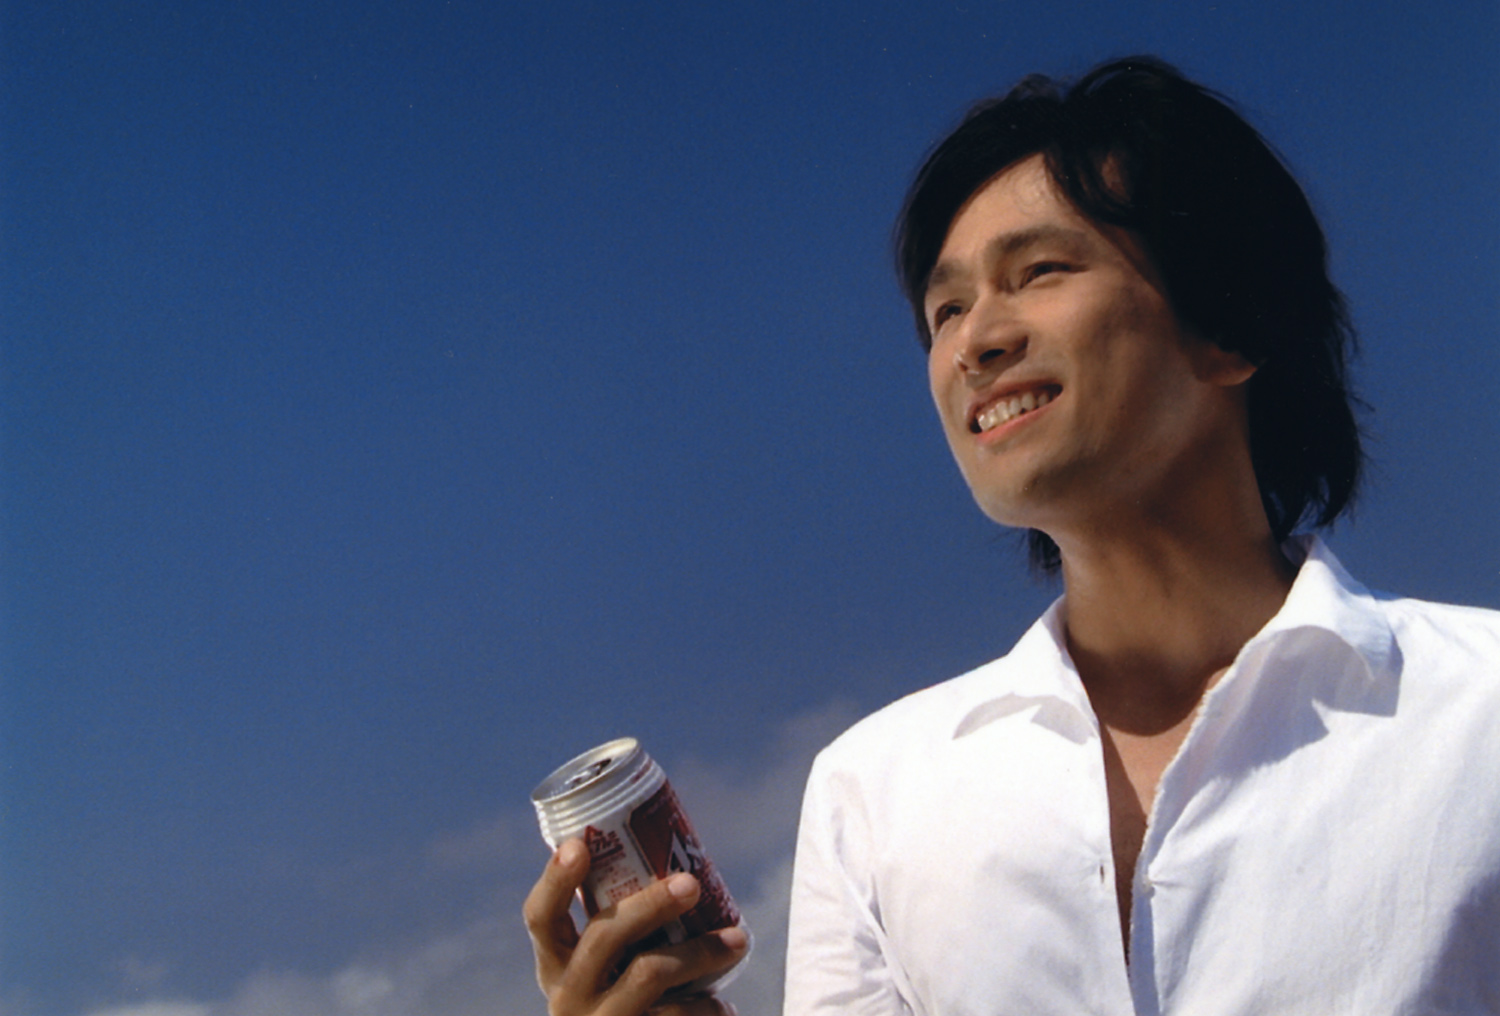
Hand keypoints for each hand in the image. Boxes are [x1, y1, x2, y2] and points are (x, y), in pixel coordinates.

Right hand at [523, 838, 748, 1015]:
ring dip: (700, 951)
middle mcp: (567, 995)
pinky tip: (724, 1005)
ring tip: (738, 940)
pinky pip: (675, 1015)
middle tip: (691, 883)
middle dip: (650, 903)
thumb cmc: (627, 1004)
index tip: (579, 844)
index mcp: (556, 965)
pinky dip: (707, 1007)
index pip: (541, 917)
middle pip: (603, 936)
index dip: (555, 880)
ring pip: (648, 973)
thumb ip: (624, 935)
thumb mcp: (607, 974)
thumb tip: (677, 868)